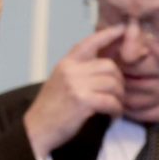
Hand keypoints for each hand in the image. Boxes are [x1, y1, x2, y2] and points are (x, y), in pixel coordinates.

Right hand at [23, 26, 125, 159]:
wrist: (37, 129)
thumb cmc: (50, 109)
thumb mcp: (60, 82)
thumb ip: (78, 72)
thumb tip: (105, 66)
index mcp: (65, 64)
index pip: (89, 43)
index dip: (107, 34)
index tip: (122, 29)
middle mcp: (71, 70)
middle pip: (109, 66)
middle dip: (118, 81)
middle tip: (117, 94)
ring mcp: (76, 85)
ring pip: (113, 83)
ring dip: (119, 97)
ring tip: (115, 107)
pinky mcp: (83, 101)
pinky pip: (112, 101)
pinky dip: (116, 110)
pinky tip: (113, 115)